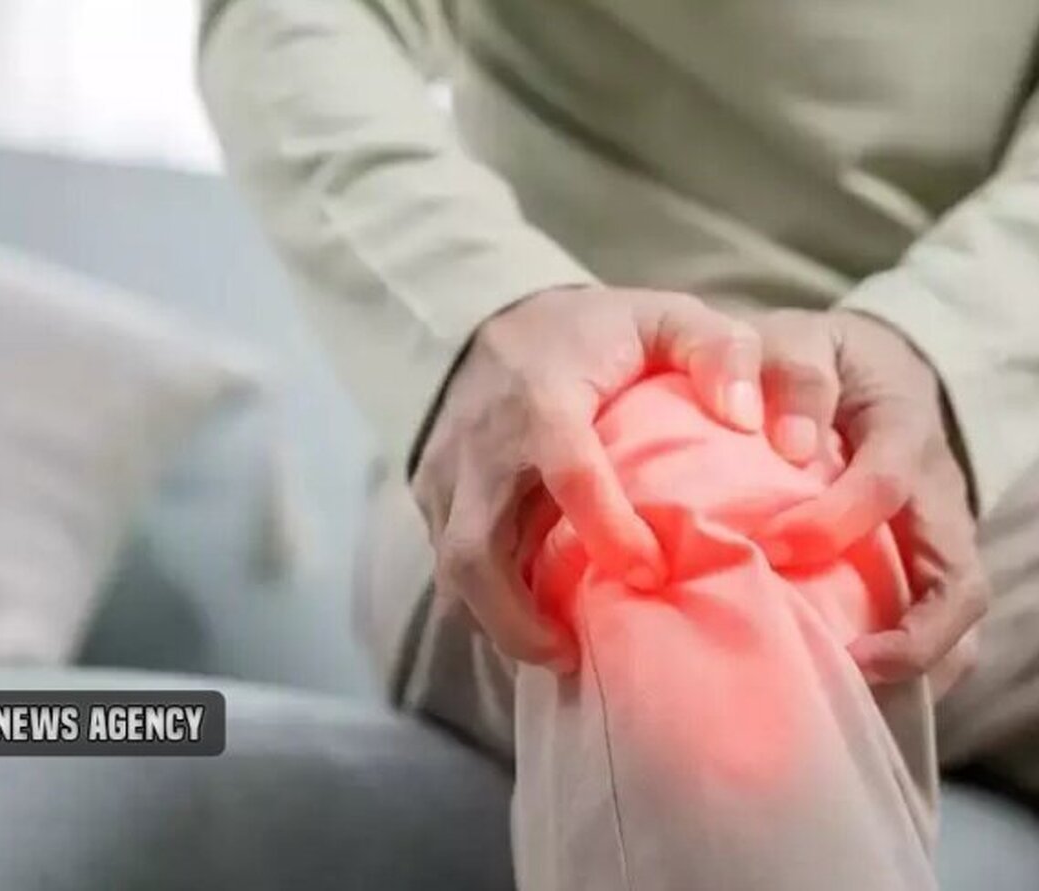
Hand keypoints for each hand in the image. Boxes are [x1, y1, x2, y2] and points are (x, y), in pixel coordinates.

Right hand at [412, 286, 764, 670]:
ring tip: (555, 650)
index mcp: (542, 397)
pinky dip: (485, 599)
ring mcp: (447, 472)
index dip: (609, 532)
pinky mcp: (430, 494)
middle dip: (517, 618)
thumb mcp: (664, 317)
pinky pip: (448, 562)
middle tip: (572, 655)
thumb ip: (719, 350)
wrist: (493, 321)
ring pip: (452, 569)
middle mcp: (482, 443)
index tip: (653, 572)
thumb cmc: (592, 332)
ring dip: (497, 621)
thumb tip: (748, 420)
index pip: (569, 474)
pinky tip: (530, 614)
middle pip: (475, 550)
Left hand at [754, 309, 986, 690]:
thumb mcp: (798, 340)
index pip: (886, 485)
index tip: (769, 545)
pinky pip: (939, 625)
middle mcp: (937, 491)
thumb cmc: (816, 359)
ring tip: (851, 694)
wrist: (861, 363)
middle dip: (908, 634)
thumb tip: (792, 448)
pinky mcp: (925, 560)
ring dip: (915, 662)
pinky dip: (909, 664)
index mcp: (904, 428)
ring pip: (958, 614)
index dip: (831, 521)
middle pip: (958, 579)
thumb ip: (791, 375)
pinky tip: (851, 687)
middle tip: (838, 662)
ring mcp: (939, 532)